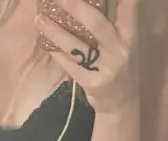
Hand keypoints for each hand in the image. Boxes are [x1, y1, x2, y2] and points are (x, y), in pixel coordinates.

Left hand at [36, 0, 140, 115]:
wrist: (121, 103)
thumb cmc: (117, 65)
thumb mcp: (120, 43)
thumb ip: (107, 23)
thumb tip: (82, 4)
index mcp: (128, 35)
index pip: (128, 7)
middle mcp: (119, 49)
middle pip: (97, 24)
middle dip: (76, 7)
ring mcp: (105, 68)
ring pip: (77, 46)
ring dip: (56, 32)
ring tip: (39, 19)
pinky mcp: (91, 83)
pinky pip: (70, 65)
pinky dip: (57, 53)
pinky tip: (45, 43)